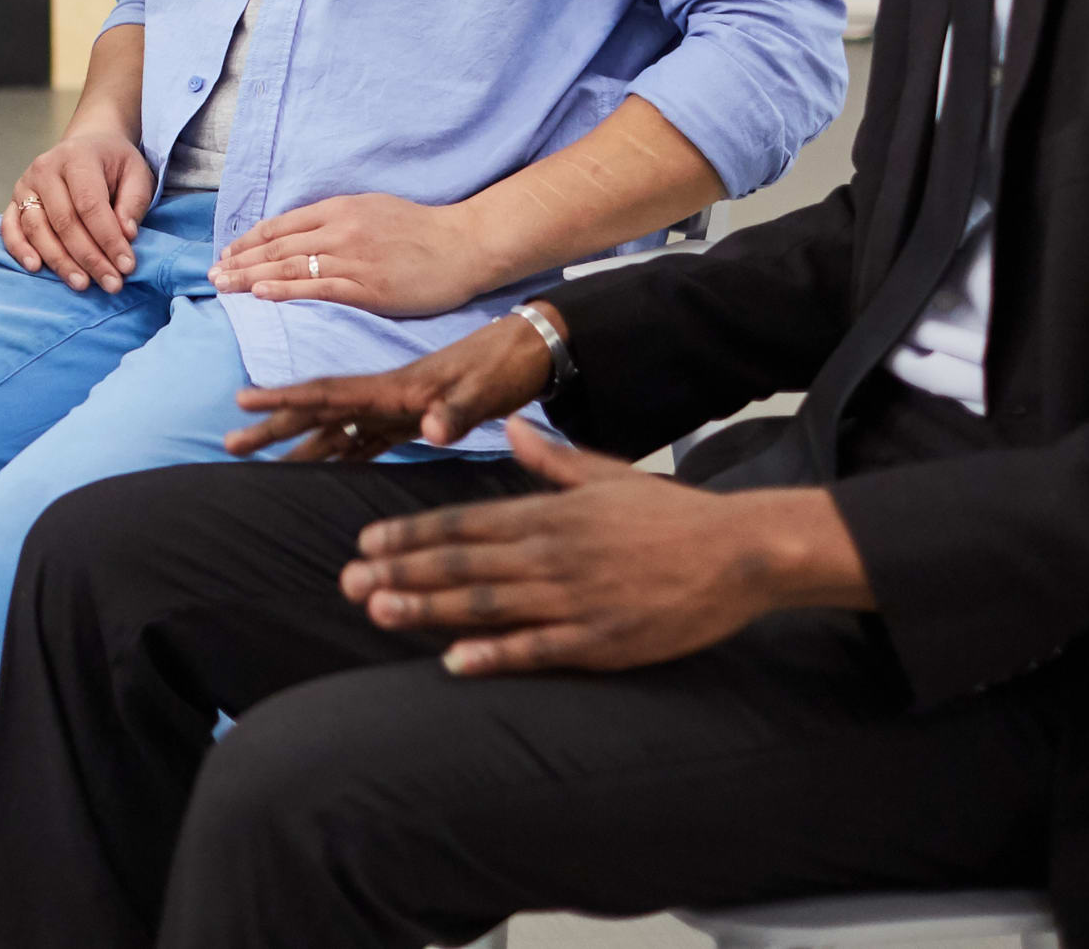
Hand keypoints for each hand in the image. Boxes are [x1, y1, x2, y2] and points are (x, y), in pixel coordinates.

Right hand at [0, 118, 156, 291]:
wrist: (88, 144)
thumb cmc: (114, 163)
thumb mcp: (137, 173)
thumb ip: (134, 203)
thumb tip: (126, 235)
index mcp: (77, 157)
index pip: (90, 204)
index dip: (108, 238)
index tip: (127, 266)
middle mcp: (45, 168)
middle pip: (64, 221)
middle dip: (89, 257)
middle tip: (111, 283)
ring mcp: (25, 184)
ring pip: (37, 228)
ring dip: (59, 261)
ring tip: (82, 284)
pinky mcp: (14, 200)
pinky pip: (10, 227)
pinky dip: (19, 249)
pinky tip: (35, 268)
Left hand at [210, 191, 501, 316]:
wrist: (465, 244)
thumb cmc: (422, 229)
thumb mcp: (373, 209)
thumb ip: (338, 219)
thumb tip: (306, 231)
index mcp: (340, 209)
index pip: (282, 225)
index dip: (250, 240)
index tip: (227, 253)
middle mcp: (339, 230)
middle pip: (277, 246)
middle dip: (239, 260)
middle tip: (211, 274)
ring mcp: (352, 258)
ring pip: (289, 266)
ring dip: (250, 276)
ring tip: (222, 285)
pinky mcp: (366, 287)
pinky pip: (316, 288)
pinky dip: (284, 290)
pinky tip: (259, 294)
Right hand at [223, 313, 550, 460]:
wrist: (528, 353)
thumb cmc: (504, 369)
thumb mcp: (484, 391)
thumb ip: (456, 410)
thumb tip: (431, 432)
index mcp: (393, 390)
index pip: (328, 395)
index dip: (285, 399)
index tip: (243, 401)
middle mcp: (384, 399)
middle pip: (318, 413)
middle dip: (272, 426)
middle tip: (229, 444)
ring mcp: (394, 410)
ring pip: (334, 430)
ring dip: (296, 445)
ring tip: (258, 462)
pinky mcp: (409, 421)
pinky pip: (362, 441)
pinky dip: (335, 454)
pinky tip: (318, 469)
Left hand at [338, 422, 865, 673]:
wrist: (740, 551)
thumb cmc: (670, 514)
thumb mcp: (606, 474)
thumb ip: (550, 460)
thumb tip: (515, 426)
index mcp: (549, 514)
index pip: (463, 523)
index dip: (411, 534)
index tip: (366, 544)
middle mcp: (553, 554)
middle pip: (462, 563)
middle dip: (400, 572)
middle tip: (347, 583)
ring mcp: (576, 599)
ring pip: (488, 605)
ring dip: (429, 609)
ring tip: (378, 612)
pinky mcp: (604, 639)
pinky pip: (539, 649)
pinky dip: (494, 654)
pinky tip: (453, 662)